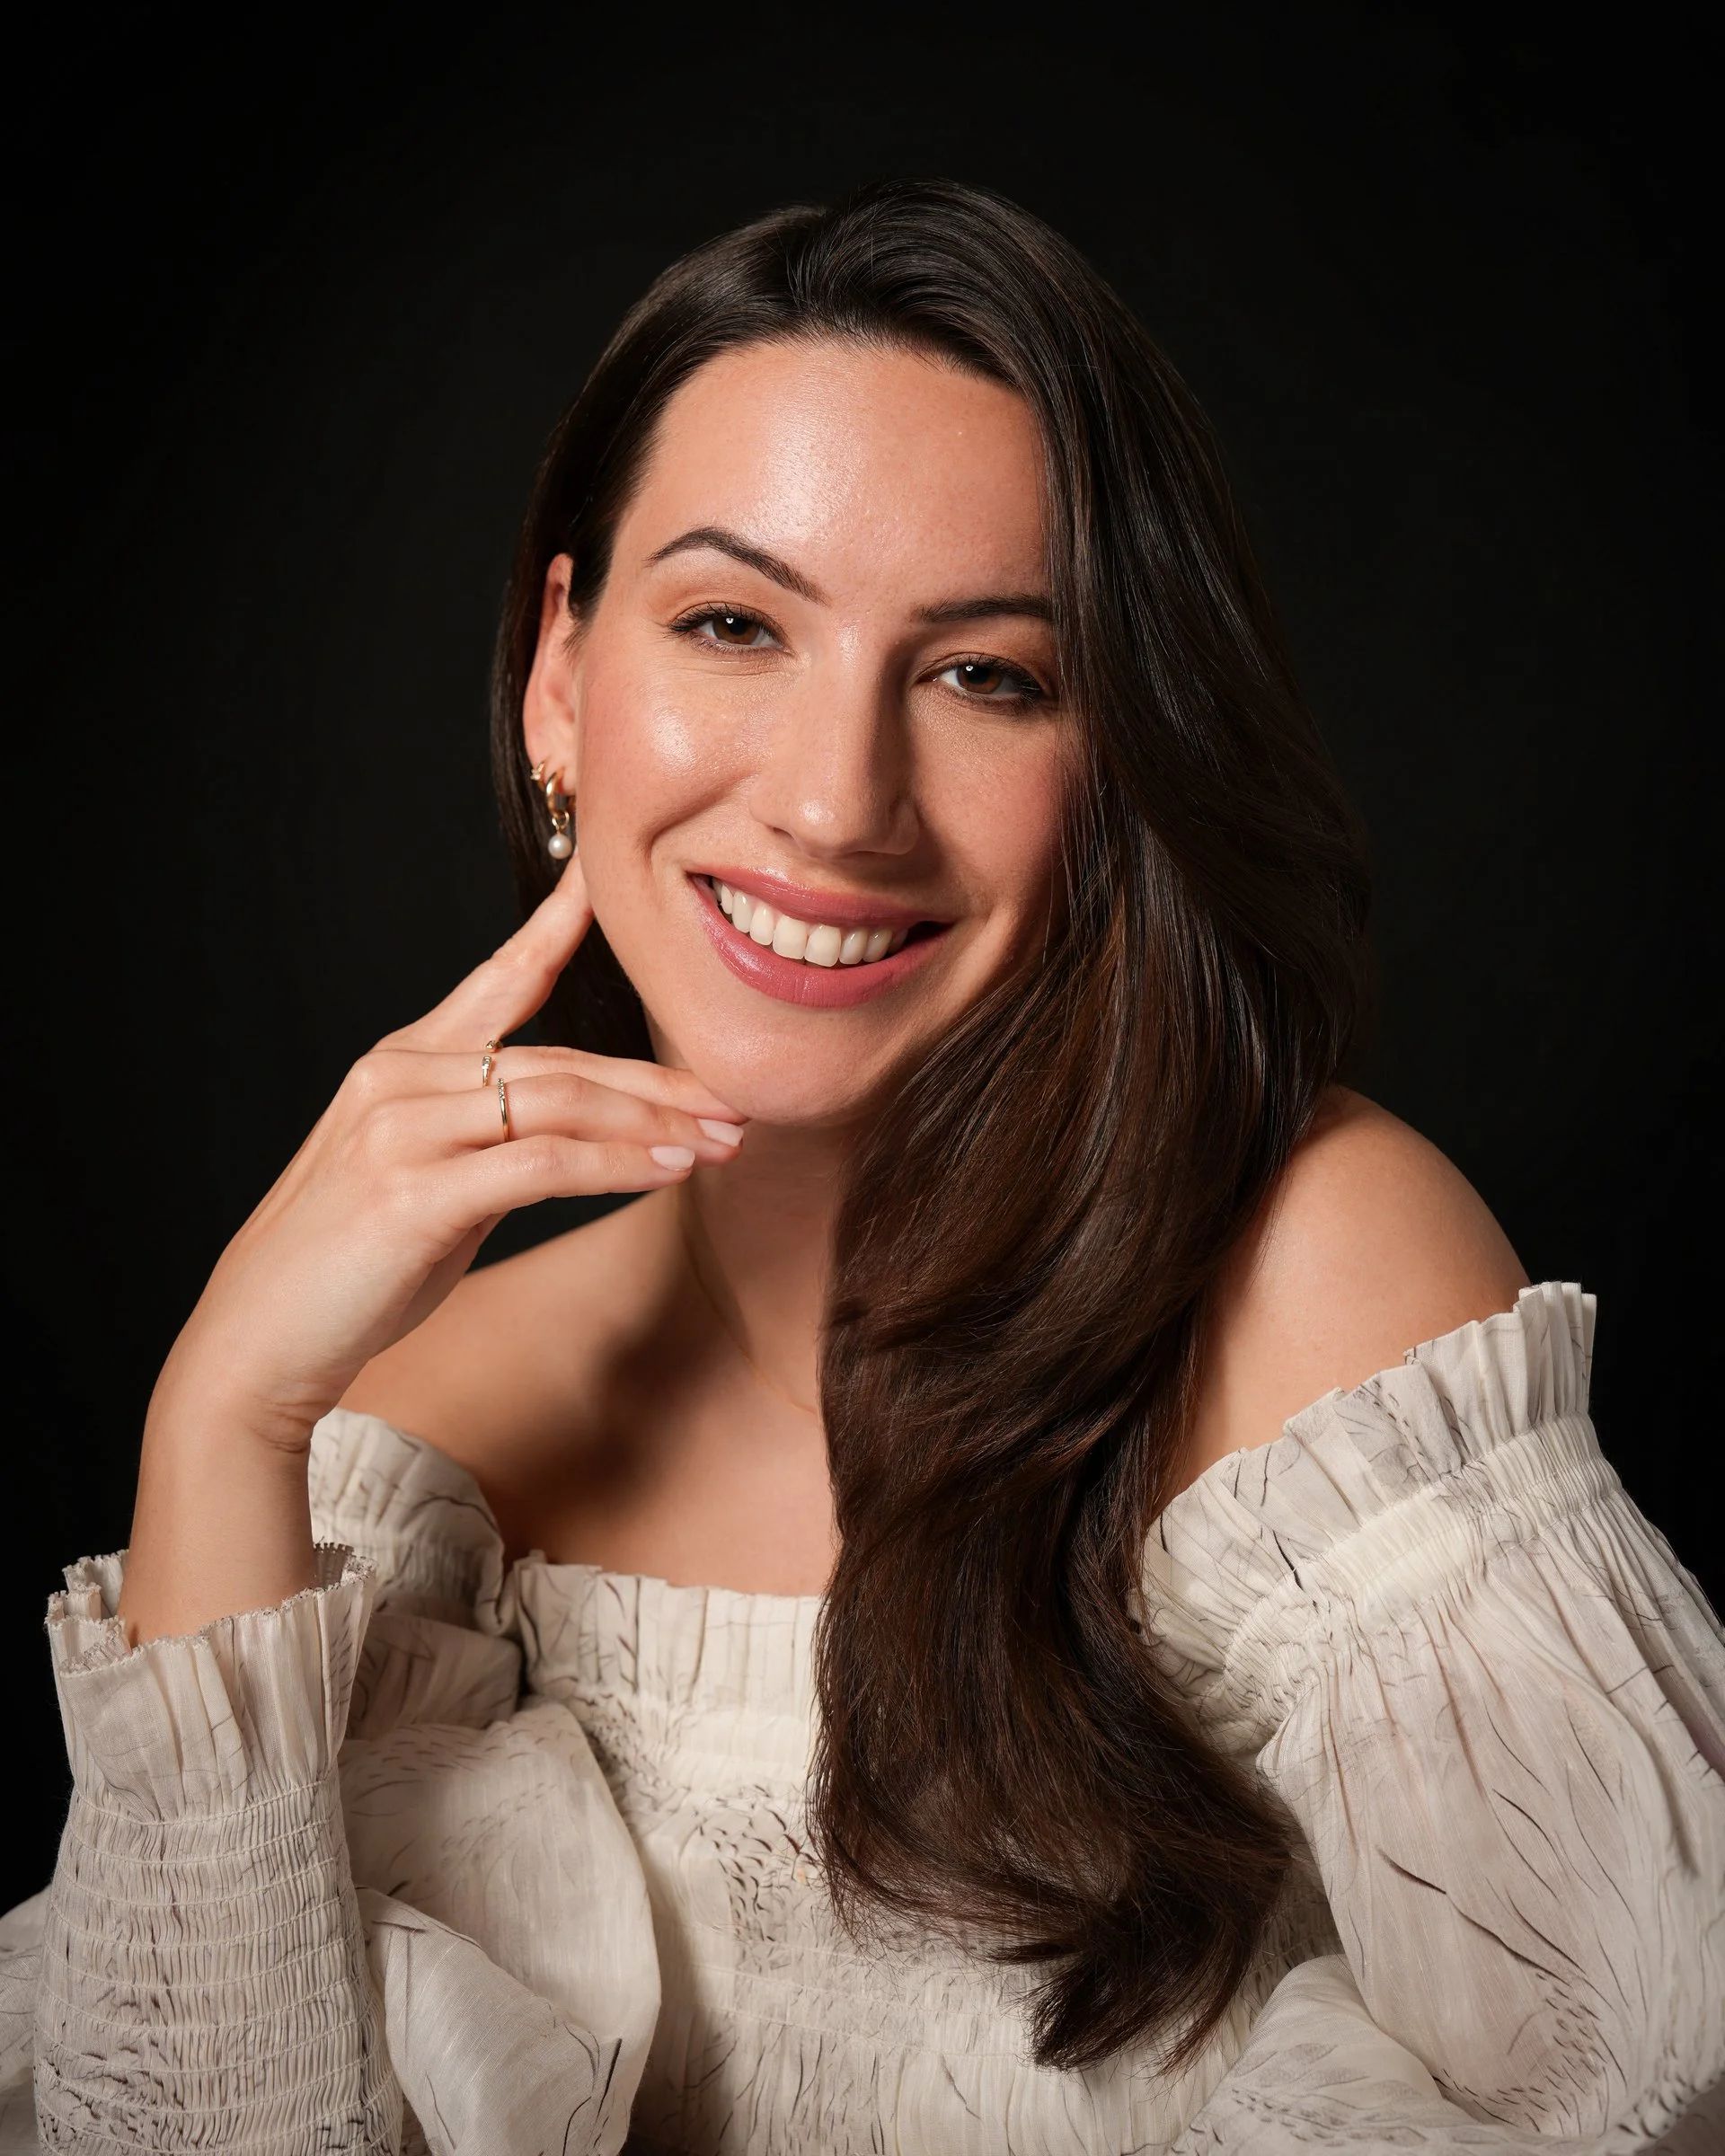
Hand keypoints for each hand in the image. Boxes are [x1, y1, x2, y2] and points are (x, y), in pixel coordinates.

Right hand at [157, 851, 746, 1450]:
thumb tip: (576, 1142)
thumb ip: (491, 1144)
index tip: (608, 881)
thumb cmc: (350, 1270)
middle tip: (736, 1098)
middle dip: (659, 1083)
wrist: (259, 1339)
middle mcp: (400, 1078)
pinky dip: (614, 1167)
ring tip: (721, 1141)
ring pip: (559, 1102)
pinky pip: (541, 1165)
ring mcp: (401, 1130)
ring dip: (654, 1123)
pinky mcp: (412, 1192)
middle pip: (561, 1060)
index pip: (499, 977)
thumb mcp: (427, 1183)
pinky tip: (667, 1172)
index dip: (556, 925)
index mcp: (403, 1063)